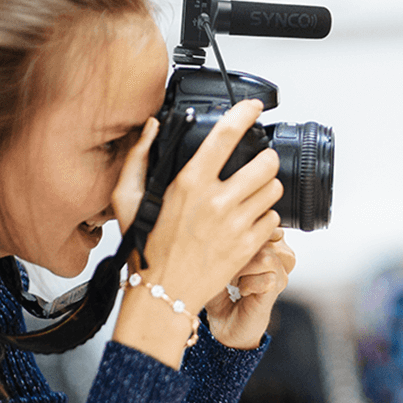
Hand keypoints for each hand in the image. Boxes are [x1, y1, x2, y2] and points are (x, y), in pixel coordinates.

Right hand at [110, 100, 283, 365]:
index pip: (226, 136)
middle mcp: (217, 201)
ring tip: (252, 194)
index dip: (245, 114)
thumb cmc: (145, 246)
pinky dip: (266, 217)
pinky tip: (248, 221)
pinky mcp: (250, 246)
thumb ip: (139, 157)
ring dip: (267, 188)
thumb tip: (155, 126)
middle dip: (265, 160)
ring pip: (274, 190)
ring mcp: (237, 225)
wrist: (163, 295)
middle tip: (257, 164)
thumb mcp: (127, 198)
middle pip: (266, 163)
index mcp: (189, 183)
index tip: (254, 107)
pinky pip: (273, 219)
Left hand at [205, 228, 295, 348]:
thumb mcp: (216, 260)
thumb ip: (225, 241)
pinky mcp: (277, 289)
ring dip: (245, 269)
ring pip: (267, 256)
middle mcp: (276, 254)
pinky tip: (242, 291)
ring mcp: (279, 272)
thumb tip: (225, 225)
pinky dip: (249, 285)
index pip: (265, 221)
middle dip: (241, 252)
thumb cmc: (219, 292)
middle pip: (266, 236)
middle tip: (229, 268)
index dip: (248, 231)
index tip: (227, 247)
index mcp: (264, 242)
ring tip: (235, 280)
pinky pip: (268, 278)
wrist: (225, 324)